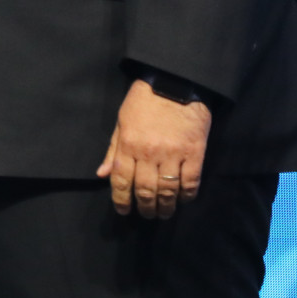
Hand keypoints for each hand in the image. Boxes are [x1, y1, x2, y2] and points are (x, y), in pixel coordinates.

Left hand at [94, 78, 210, 218]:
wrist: (174, 82)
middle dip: (145, 207)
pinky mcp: (195, 152)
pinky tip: (183, 199)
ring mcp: (173, 154)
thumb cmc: (143, 101)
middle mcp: (149, 153)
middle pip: (145, 190)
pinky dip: (187, 195)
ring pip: (168, 190)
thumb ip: (113, 150)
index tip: (123, 211)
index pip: (121, 181)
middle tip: (147, 215)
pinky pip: (191, 182)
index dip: (121, 200)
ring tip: (164, 213)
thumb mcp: (122, 122)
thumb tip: (101, 175)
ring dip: (165, 207)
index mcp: (128, 145)